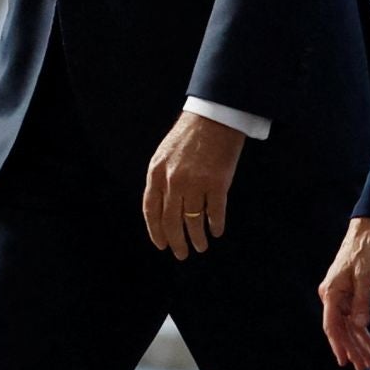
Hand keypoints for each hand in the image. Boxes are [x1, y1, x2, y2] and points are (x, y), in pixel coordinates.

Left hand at [142, 112, 245, 259]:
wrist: (215, 115)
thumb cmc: (191, 133)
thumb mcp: (165, 154)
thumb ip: (161, 178)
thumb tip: (165, 207)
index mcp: (156, 173)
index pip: (151, 211)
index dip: (156, 232)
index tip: (162, 245)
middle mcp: (173, 181)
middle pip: (171, 221)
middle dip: (176, 241)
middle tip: (181, 253)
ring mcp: (195, 183)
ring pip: (193, 221)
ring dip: (197, 237)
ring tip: (201, 246)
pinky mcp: (217, 183)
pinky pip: (215, 212)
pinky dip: (216, 225)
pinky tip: (216, 231)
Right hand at [319, 216, 369, 369]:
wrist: (367, 233)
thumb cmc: (364, 252)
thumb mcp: (365, 277)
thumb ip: (362, 301)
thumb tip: (360, 325)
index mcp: (331, 292)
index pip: (332, 325)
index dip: (338, 344)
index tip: (343, 360)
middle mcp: (332, 297)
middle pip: (341, 329)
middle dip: (352, 349)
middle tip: (362, 367)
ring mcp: (340, 297)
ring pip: (348, 326)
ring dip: (358, 343)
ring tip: (368, 361)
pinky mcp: (349, 296)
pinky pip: (354, 318)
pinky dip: (362, 331)